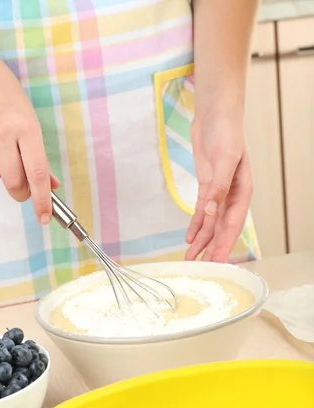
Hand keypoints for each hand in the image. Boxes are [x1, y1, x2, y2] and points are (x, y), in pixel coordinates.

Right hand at [0, 41, 58, 223]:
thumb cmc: (6, 96)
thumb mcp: (30, 120)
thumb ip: (39, 156)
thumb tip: (50, 186)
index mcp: (26, 127)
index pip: (36, 173)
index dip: (42, 200)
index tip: (44, 217)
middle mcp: (1, 131)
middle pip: (13, 182)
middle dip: (20, 191)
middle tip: (22, 185)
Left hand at [185, 109, 252, 261]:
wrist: (215, 114)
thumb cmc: (227, 132)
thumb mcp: (225, 159)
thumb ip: (218, 188)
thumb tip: (211, 213)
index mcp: (242, 191)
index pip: (233, 224)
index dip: (224, 244)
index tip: (217, 261)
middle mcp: (232, 195)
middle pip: (221, 228)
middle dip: (212, 249)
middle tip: (203, 268)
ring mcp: (219, 192)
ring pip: (210, 223)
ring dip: (201, 241)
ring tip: (191, 259)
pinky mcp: (207, 186)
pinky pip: (201, 212)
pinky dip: (196, 225)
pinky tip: (190, 239)